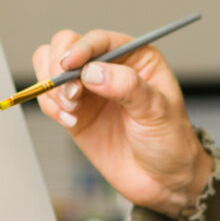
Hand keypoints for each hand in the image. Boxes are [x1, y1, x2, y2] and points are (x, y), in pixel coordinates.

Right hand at [34, 28, 213, 216]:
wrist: (163, 180)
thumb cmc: (170, 140)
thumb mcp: (157, 110)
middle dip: (59, 67)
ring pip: (49, 68)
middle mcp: (108, 67)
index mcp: (134, 56)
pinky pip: (49, 98)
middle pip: (66, 46)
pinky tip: (70, 122)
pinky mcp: (74, 112)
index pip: (99, 40)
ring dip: (52, 87)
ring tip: (71, 110)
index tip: (70, 65)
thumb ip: (127, 86)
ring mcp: (88, 89)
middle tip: (71, 94)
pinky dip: (50, 107)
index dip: (81, 48)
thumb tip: (91, 72)